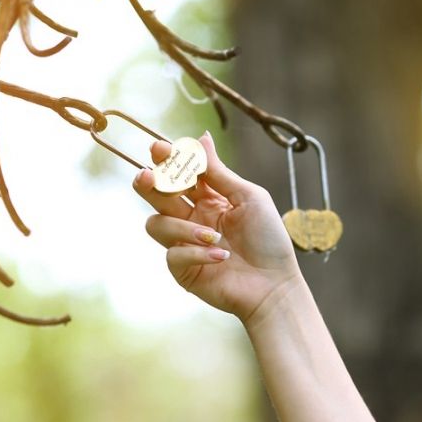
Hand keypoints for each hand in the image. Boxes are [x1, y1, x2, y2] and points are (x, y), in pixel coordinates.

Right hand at [133, 131, 301, 322]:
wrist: (274, 284)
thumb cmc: (268, 239)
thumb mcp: (248, 198)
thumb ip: (219, 172)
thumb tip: (201, 137)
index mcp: (207, 197)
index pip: (178, 173)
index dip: (166, 160)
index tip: (159, 148)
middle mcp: (190, 217)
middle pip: (155, 195)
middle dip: (148, 184)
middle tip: (147, 176)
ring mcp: (183, 243)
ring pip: (156, 224)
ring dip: (182, 227)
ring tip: (215, 236)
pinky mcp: (181, 269)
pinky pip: (172, 254)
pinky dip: (196, 253)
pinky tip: (221, 256)